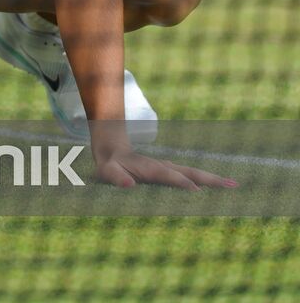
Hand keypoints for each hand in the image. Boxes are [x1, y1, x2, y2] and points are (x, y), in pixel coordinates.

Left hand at [95, 149, 237, 189]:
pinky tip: (219, 187)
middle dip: (210, 179)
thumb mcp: (107, 171)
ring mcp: (169, 168)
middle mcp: (164, 166)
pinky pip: (191, 176)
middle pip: (191, 172)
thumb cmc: (109, 164)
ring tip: (233, 184)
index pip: (170, 176)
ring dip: (213, 179)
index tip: (197, 193)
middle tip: (232, 185)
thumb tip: (130, 185)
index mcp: (151, 168)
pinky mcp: (171, 172)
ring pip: (194, 173)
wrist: (111, 148)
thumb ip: (117, 178)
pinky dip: (206, 181)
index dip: (182, 183)